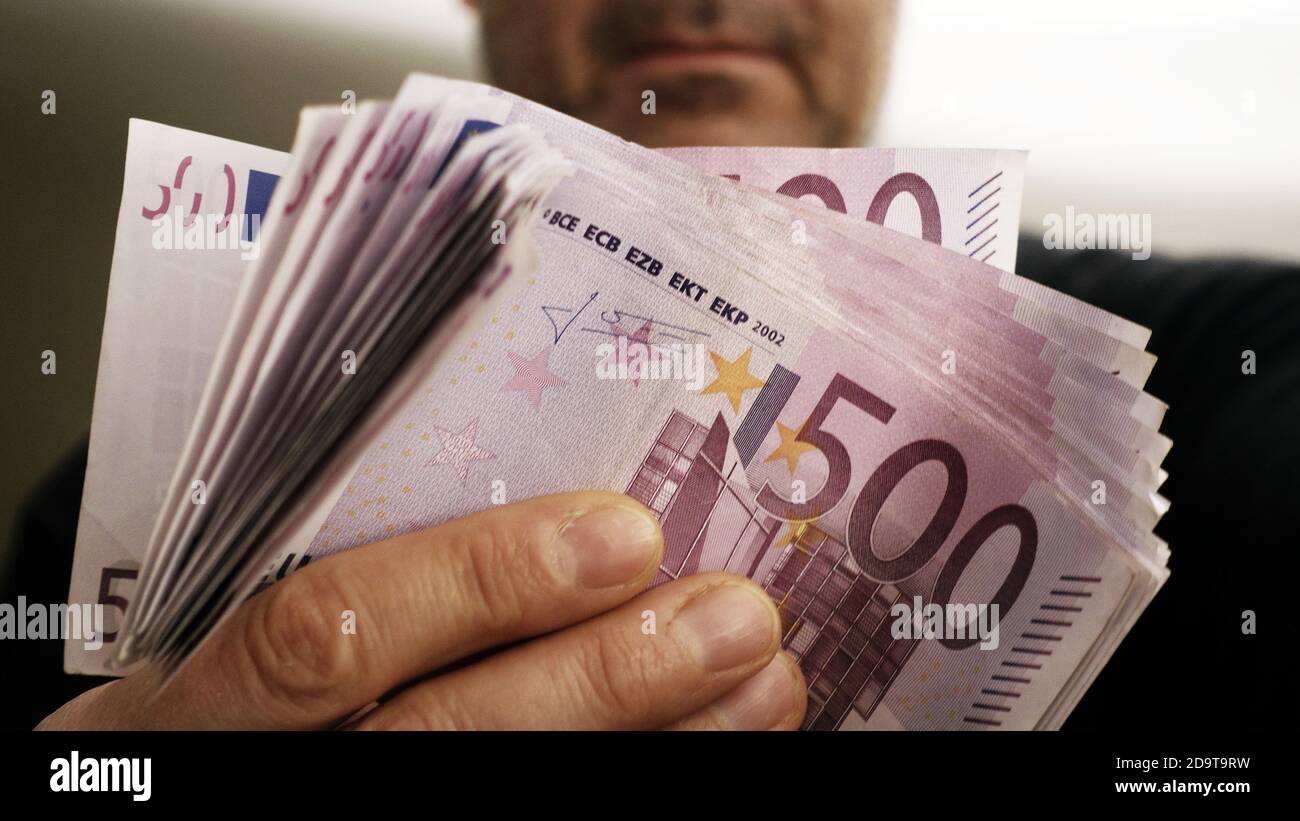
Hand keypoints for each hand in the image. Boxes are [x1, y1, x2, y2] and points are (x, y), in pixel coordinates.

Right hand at [38, 492, 805, 729]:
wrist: (189, 780)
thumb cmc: (226, 694)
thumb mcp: (230, 617)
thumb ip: (356, 560)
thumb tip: (570, 494)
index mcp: (202, 699)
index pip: (323, 637)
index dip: (479, 583)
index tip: (622, 532)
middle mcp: (275, 771)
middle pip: (444, 740)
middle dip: (605, 679)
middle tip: (735, 616)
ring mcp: (347, 817)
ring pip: (503, 794)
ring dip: (656, 741)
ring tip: (763, 681)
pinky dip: (645, 779)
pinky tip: (718, 742)